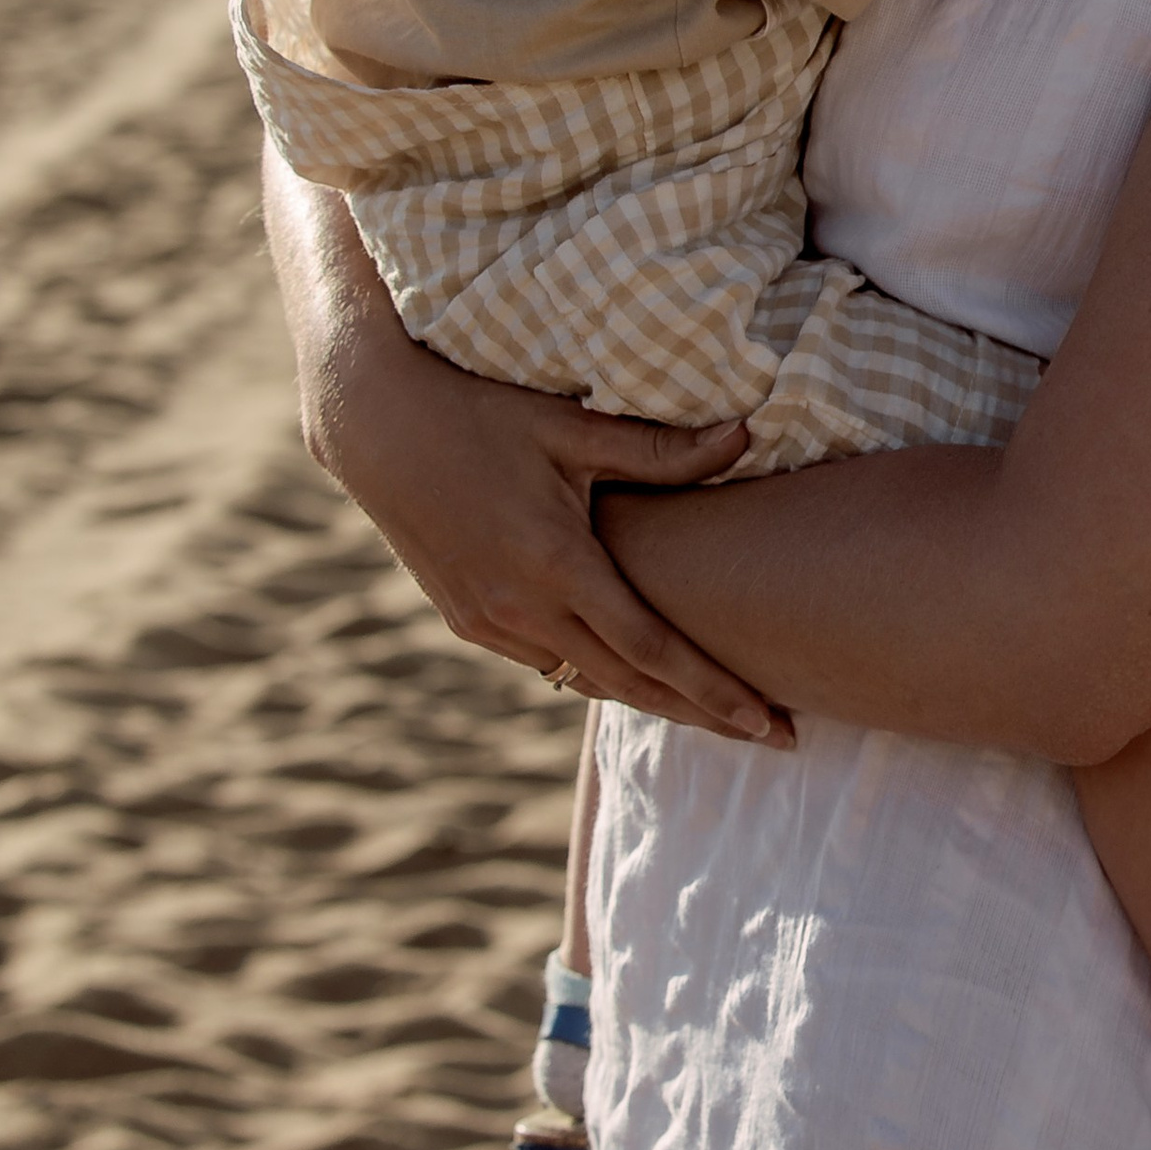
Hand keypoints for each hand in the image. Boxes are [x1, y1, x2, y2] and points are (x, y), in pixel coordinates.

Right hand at [308, 310, 785, 744]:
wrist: (375, 425)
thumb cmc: (481, 412)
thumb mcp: (571, 427)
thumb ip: (660, 449)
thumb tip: (747, 436)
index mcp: (556, 566)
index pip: (654, 649)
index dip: (717, 692)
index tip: (770, 724)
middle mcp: (521, 610)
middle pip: (631, 684)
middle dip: (703, 715)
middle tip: (775, 738)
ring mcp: (488, 623)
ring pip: (587, 680)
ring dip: (651, 700)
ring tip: (717, 713)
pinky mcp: (466, 620)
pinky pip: (547, 663)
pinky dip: (597, 674)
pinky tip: (636, 675)